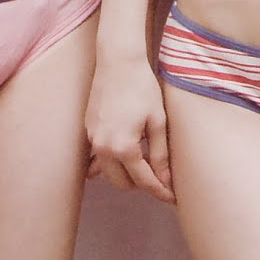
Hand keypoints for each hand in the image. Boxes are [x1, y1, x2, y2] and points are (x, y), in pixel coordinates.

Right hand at [85, 49, 174, 203]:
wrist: (118, 61)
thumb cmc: (142, 87)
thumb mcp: (158, 121)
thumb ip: (160, 154)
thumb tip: (165, 180)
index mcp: (123, 147)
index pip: (144, 180)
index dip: (160, 191)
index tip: (171, 198)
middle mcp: (103, 148)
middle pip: (122, 183)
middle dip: (141, 184)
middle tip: (160, 179)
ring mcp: (92, 139)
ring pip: (108, 173)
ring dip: (125, 174)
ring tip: (145, 166)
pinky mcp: (88, 129)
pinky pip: (98, 157)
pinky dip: (111, 162)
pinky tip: (123, 157)